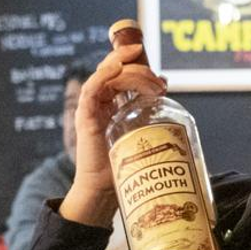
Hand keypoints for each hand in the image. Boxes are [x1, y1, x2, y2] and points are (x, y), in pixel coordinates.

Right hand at [59, 34, 166, 226]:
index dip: (135, 61)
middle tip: (160, 84)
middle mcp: (99, 100)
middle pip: (115, 68)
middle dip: (141, 69)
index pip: (119, 70)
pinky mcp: (85, 115)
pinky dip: (105, 74)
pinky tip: (118, 70)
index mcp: (110, 100)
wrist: (104, 188)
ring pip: (108, 74)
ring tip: (155, 86)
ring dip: (133, 73)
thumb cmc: (123, 162)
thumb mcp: (141, 127)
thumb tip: (165, 82)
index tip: (157, 69)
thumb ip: (149, 106)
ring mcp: (91, 106)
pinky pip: (92, 87)